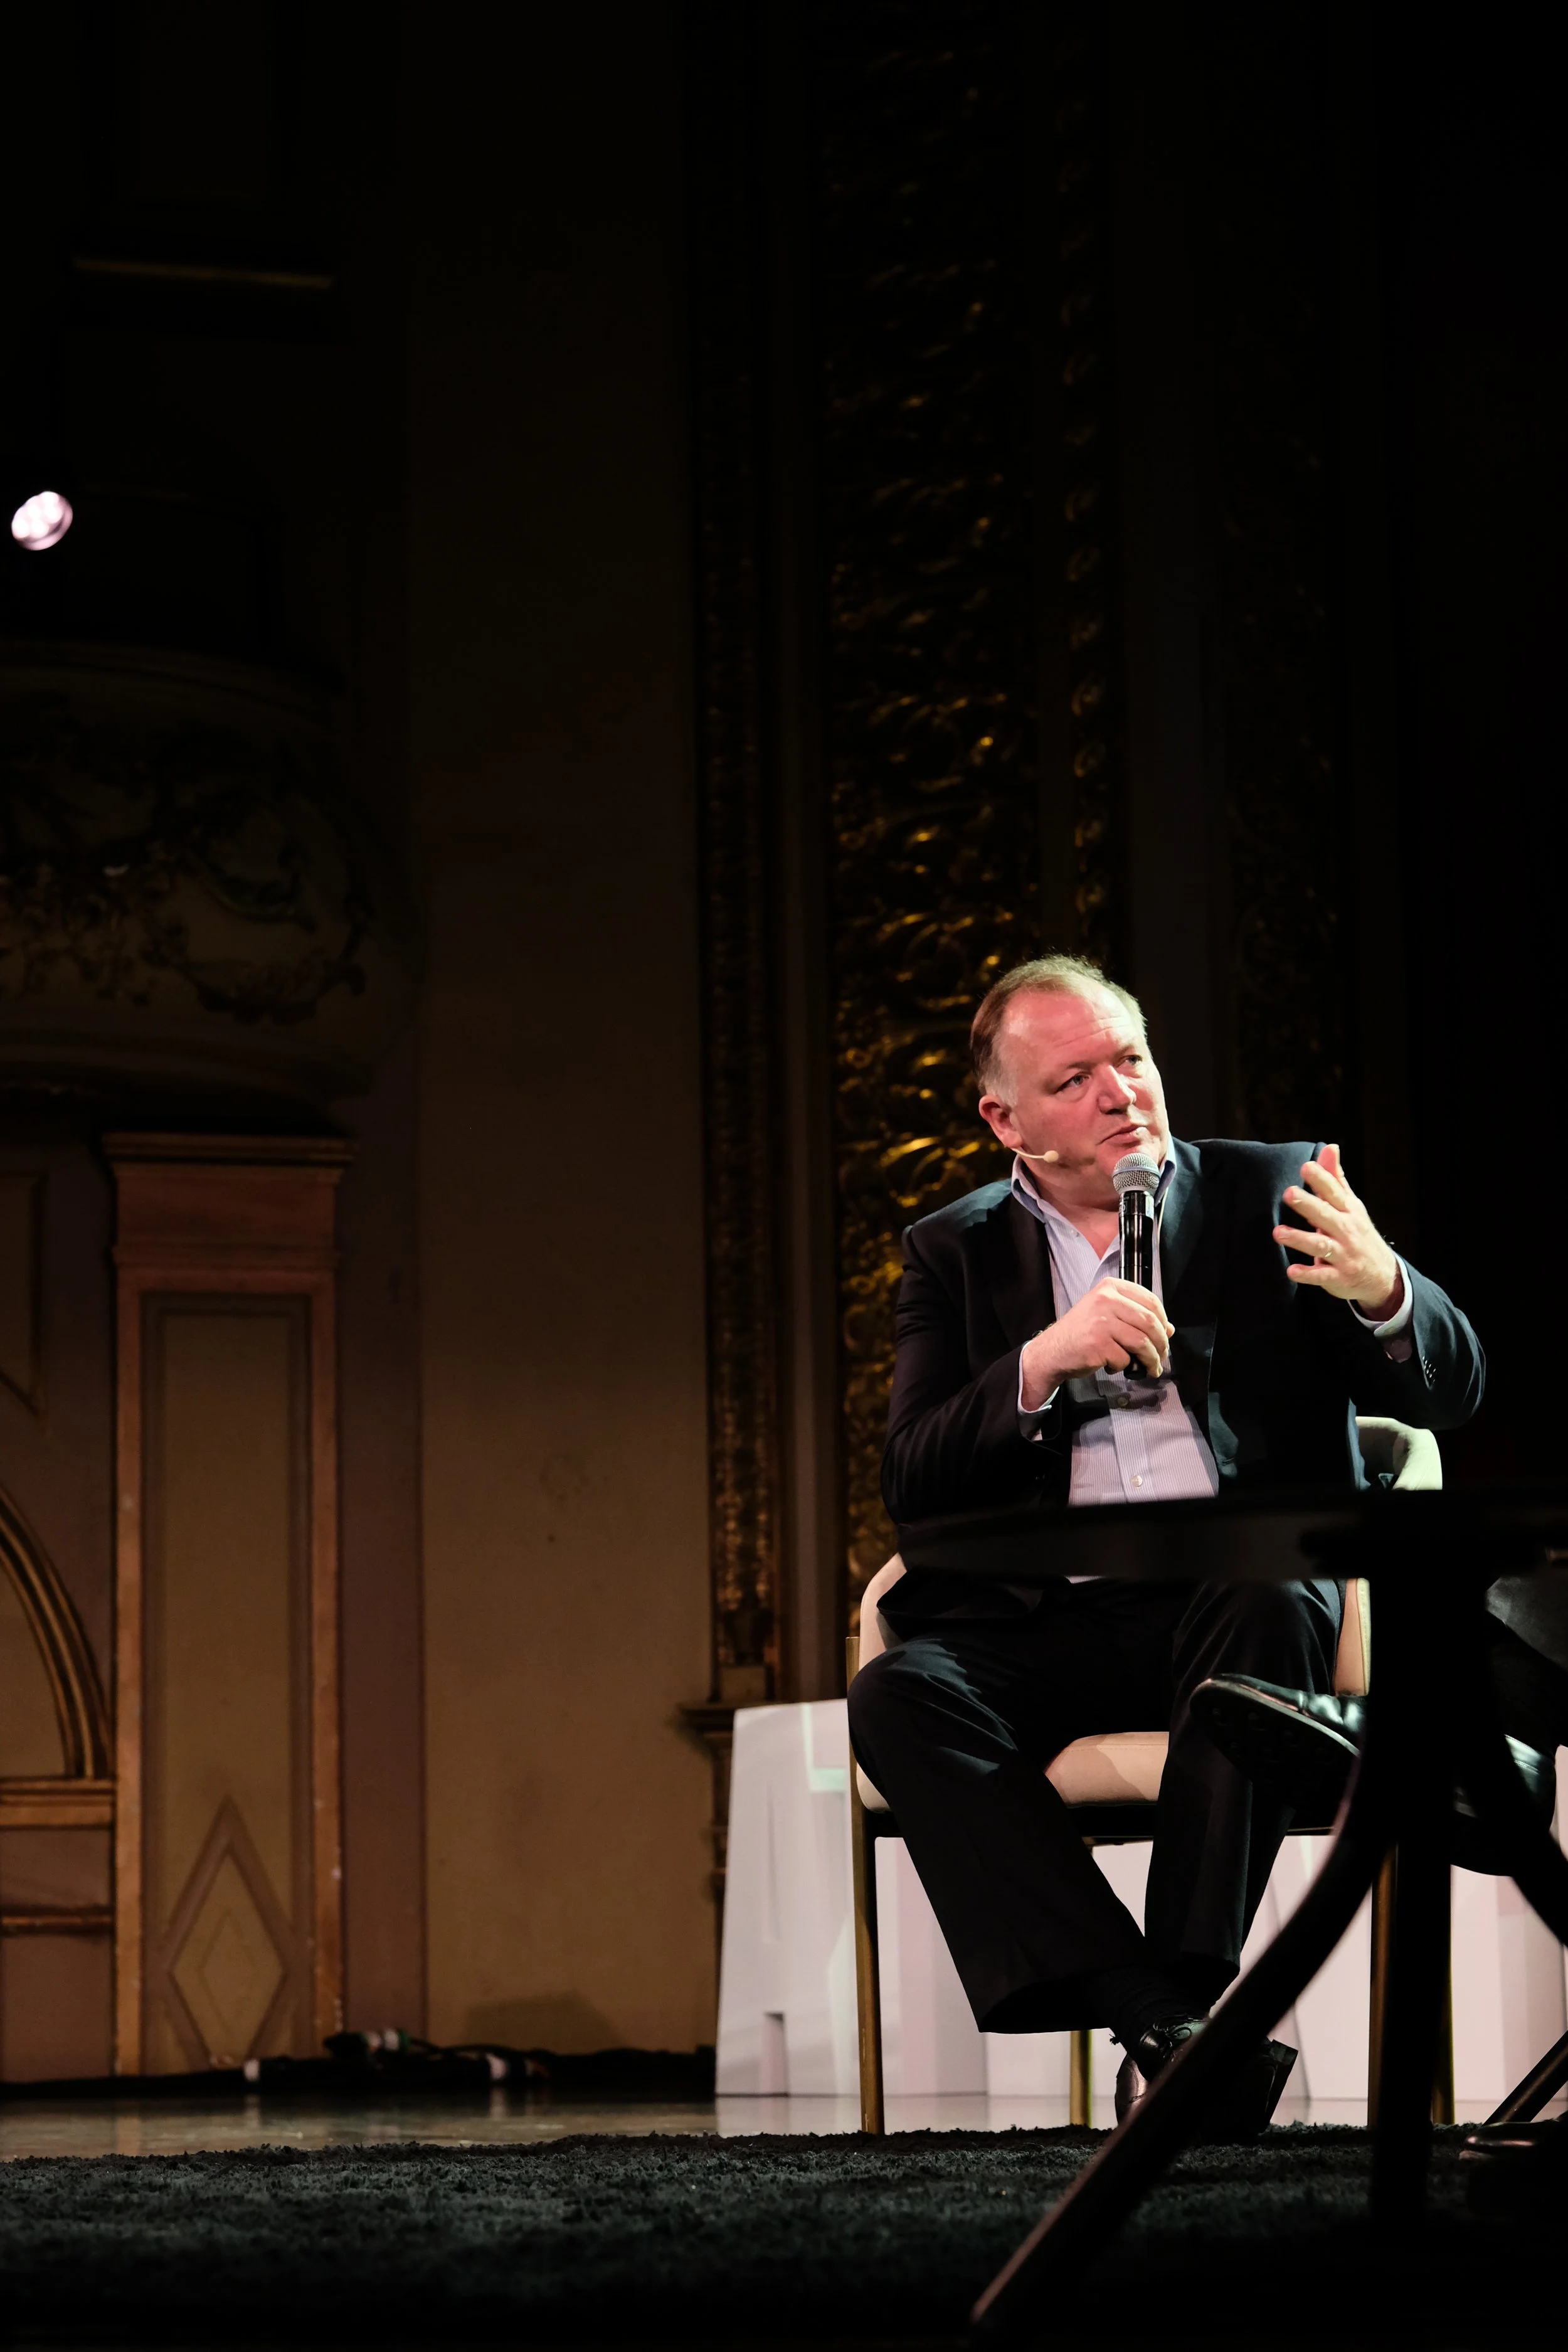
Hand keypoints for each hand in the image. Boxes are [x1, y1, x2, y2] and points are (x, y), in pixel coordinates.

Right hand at [1021, 1279, 1174, 1402]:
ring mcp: (1101, 1321)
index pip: (1151, 1301)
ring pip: (1142, 1342)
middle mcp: (1106, 1299)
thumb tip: (1169, 1329)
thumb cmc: (1081, 1332)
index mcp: (1110, 1287)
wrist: (1052, 1350)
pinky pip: (1125, 1358)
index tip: (1165, 1334)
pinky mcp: (1098, 1343)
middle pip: (1150, 1322)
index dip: (1164, 1321)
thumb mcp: (1106, 1314)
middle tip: (1162, 1356)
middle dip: (1162, 1344)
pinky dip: (1124, 1367)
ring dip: (1151, 1360)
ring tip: (1151, 1368)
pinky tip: (1115, 1366)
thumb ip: (1135, 1316)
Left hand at [1272, 1144, 1402, 1316]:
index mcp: (1348, 1211)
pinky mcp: (1338, 1277)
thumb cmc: (1358, 1233)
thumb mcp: (1351, 1205)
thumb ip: (1335, 1178)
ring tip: (1277, 1233)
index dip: (1322, 1179)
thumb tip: (1329, 1147)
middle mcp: (1346, 1231)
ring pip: (1321, 1246)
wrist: (1382, 1275)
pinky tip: (1291, 1271)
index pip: (1334, 1192)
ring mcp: (1343, 1255)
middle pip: (1326, 1215)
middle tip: (1289, 1193)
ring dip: (1300, 1239)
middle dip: (1308, 1204)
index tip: (1306, 1166)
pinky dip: (1307, 1274)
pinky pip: (1322, 1276)